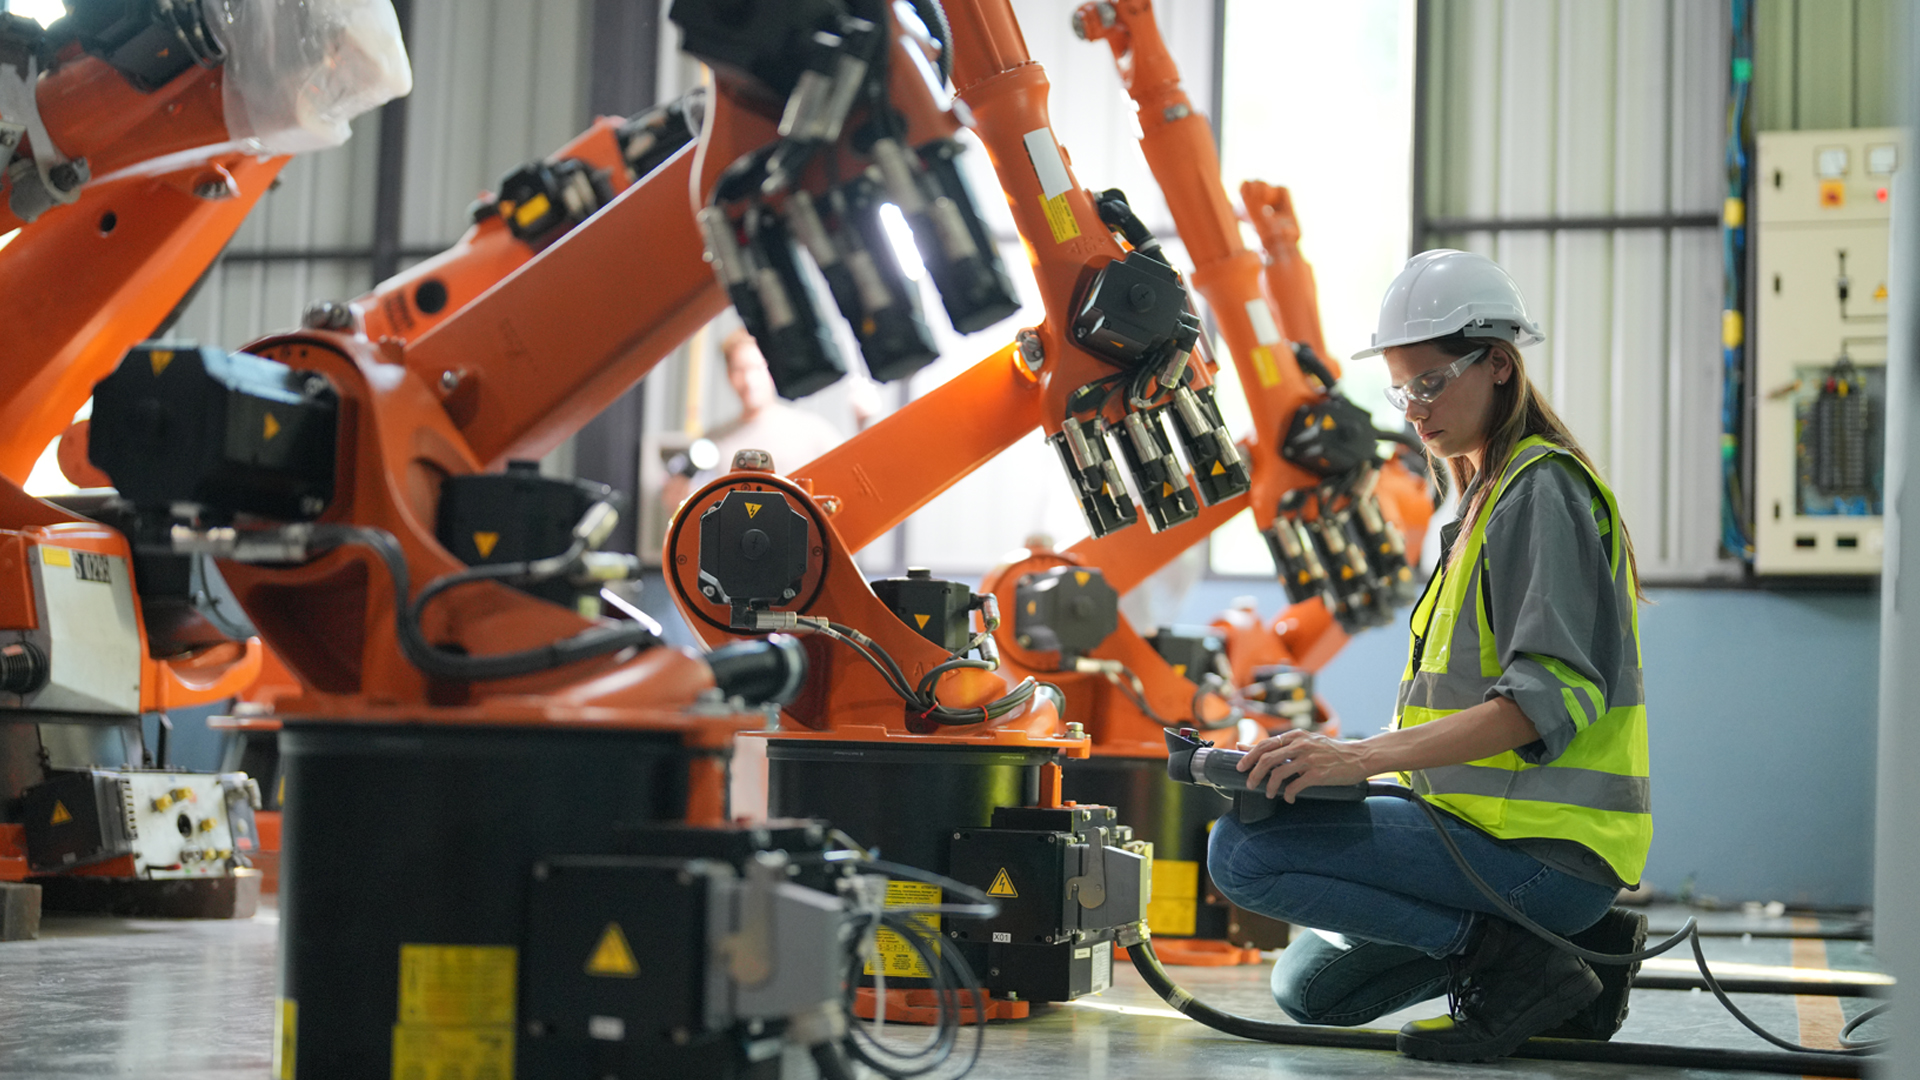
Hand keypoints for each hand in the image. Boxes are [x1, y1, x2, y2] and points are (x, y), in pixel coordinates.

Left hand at [1236, 729, 1373, 802]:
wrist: (1359, 757)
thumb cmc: (1332, 751)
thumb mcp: (1308, 741)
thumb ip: (1285, 745)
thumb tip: (1254, 747)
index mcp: (1296, 735)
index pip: (1265, 744)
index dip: (1249, 756)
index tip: (1240, 767)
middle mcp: (1300, 745)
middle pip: (1266, 758)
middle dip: (1253, 773)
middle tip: (1249, 784)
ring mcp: (1309, 759)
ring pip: (1278, 773)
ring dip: (1269, 787)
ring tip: (1269, 794)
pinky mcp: (1318, 774)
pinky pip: (1295, 786)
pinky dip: (1288, 795)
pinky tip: (1289, 799)